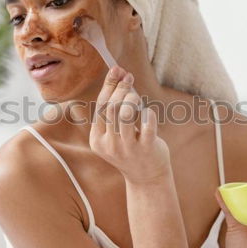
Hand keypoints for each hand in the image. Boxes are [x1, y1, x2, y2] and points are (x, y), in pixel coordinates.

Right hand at [89, 66, 170, 183]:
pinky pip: (147, 126)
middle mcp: (109, 145)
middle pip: (111, 108)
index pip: (100, 106)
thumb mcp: (115, 132)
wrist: (146, 177)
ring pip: (125, 114)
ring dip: (132, 98)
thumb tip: (118, 74)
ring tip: (137, 97)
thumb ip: (114, 108)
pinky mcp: (145, 150)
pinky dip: (148, 114)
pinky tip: (149, 113)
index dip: (109, 86)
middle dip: (121, 89)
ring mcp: (126, 148)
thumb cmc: (131, 147)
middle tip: (130, 78)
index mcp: (97, 139)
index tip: (118, 70)